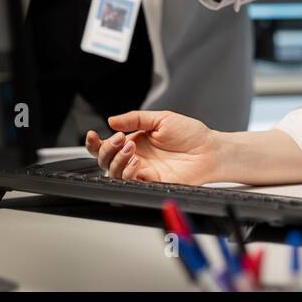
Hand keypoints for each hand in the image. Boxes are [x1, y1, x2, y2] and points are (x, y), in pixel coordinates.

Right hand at [85, 110, 221, 184]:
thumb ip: (135, 119)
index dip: (95, 143)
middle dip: (106, 150)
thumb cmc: (190, 134)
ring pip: (114, 172)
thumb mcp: (161, 118)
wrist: (209, 150)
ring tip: (130, 147)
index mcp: (135, 141)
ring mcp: (142, 171)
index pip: (108, 145)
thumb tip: (112, 120)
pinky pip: (131, 181)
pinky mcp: (151, 183)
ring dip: (117, 159)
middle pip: (105, 161)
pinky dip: (128, 171)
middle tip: (120, 139)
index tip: (93, 134)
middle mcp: (136, 157)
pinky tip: (137, 161)